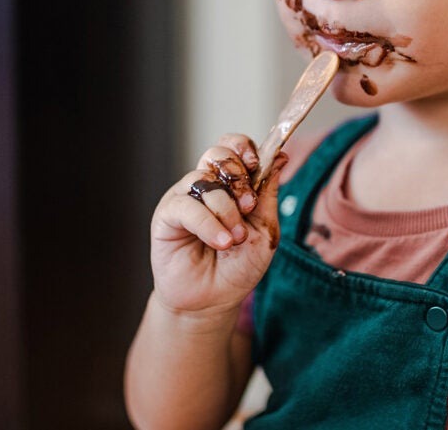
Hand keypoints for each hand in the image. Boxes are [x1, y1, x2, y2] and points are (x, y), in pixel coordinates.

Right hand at [148, 133, 288, 317]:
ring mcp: (185, 198)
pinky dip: (208, 223)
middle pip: (217, 153)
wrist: (213, 301)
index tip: (257, 163)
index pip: (233, 146)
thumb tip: (281, 156)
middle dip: (238, 176)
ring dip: (226, 209)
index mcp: (230, 185)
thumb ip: (269, 194)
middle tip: (248, 206)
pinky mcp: (166, 216)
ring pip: (204, 180)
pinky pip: (186, 206)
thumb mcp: (265, 230)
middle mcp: (206, 186)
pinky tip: (222, 242)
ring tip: (235, 238)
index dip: (244, 147)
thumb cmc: (238, 267)